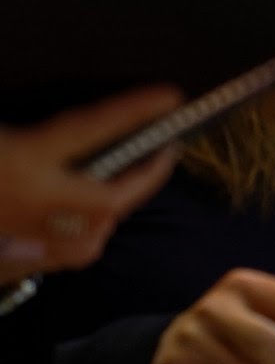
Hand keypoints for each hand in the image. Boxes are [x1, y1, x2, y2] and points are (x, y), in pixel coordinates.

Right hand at [0, 86, 182, 280]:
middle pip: (112, 197)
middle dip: (147, 177)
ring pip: (97, 230)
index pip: (91, 129)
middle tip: (165, 151)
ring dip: (114, 204)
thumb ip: (25, 135)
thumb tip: (76, 127)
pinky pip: (73, 249)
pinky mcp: (26, 266)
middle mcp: (34, 205)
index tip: (170, 97)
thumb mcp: (4, 138)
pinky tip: (83, 215)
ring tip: (132, 178)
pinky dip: (85, 231)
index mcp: (23, 162)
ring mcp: (32, 241)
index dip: (134, 111)